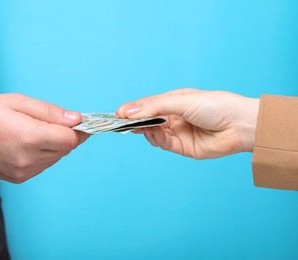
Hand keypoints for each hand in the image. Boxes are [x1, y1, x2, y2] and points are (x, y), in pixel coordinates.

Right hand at [0, 94, 88, 182]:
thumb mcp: (17, 102)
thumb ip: (50, 112)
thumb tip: (77, 119)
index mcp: (29, 137)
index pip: (70, 139)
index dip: (78, 129)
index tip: (78, 120)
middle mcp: (28, 159)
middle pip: (66, 149)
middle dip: (65, 135)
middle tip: (52, 121)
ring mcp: (24, 172)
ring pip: (56, 157)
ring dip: (54, 144)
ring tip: (33, 130)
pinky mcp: (19, 178)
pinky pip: (43, 165)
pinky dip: (43, 153)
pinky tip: (26, 143)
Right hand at [116, 89, 258, 158]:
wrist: (240, 126)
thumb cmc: (215, 105)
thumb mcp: (181, 102)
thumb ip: (153, 107)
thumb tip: (127, 111)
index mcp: (174, 102)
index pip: (148, 106)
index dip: (133, 110)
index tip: (118, 114)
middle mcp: (175, 117)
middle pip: (148, 121)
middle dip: (135, 122)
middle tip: (120, 124)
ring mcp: (178, 133)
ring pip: (153, 133)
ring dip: (145, 130)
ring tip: (140, 127)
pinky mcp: (183, 147)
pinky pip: (164, 144)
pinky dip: (156, 139)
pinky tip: (153, 134)